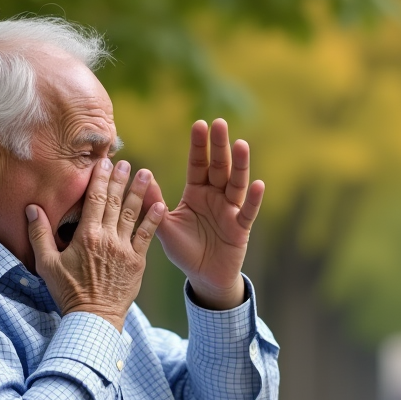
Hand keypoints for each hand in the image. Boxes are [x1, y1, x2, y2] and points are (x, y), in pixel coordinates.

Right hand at [27, 158, 165, 331]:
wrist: (93, 317)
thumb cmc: (68, 292)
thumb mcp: (46, 264)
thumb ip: (39, 234)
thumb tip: (32, 208)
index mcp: (86, 236)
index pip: (94, 200)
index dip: (99, 179)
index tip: (103, 163)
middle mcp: (107, 238)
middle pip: (114, 202)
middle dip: (119, 179)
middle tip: (125, 162)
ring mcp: (124, 249)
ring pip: (132, 214)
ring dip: (139, 192)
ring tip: (145, 174)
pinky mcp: (137, 262)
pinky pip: (147, 236)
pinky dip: (154, 219)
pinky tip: (160, 204)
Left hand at [156, 119, 264, 309]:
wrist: (203, 276)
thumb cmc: (185, 250)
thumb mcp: (164, 227)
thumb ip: (154, 204)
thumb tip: (142, 176)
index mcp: (196, 193)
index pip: (198, 164)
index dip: (199, 146)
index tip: (199, 123)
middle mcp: (215, 196)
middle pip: (219, 167)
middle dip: (219, 146)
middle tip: (219, 123)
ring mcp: (230, 210)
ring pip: (236, 183)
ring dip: (239, 165)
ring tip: (241, 144)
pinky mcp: (240, 228)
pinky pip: (247, 211)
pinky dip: (253, 199)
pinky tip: (258, 184)